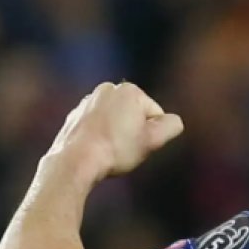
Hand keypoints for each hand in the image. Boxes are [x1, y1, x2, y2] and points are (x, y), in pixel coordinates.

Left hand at [46, 82, 184, 180]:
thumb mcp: (153, 140)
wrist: (76, 160)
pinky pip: (96, 125)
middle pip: (134, 114)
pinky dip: (99, 135)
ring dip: (116, 133)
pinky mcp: (75, 115)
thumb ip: (171, 126)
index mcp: (130, 91)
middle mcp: (108, 89)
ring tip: (111, 151)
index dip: (153, 134)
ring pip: (114, 119)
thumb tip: (173, 121)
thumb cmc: (117, 149)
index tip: (140, 145)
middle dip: (133, 131)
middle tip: (126, 149)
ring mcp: (88, 101)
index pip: (155, 114)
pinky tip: (97, 150)